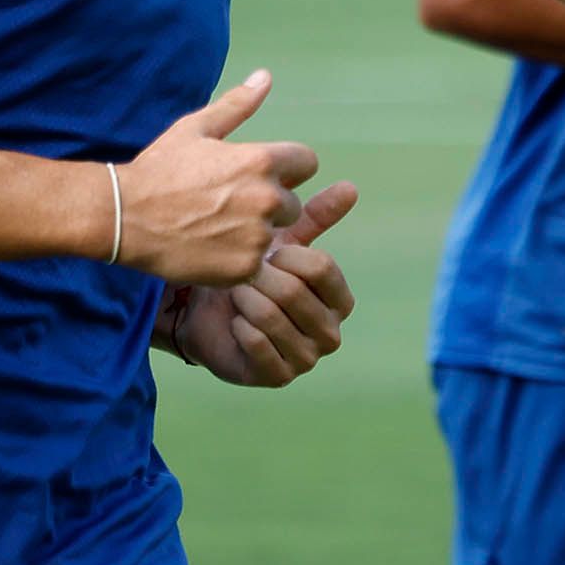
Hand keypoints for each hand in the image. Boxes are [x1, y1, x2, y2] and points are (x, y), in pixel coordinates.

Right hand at [113, 70, 318, 286]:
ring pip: (275, 235)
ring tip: (216, 228)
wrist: (124, 217)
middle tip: (228, 206)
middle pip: (292, 204)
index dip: (285, 170)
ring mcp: (258, 236)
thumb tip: (265, 78)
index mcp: (261, 161)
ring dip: (254, 234)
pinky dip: (240, 260)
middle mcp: (267, 198)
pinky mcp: (245, 268)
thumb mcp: (195, 129)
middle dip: (269, 205)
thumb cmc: (159, 169)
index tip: (256, 177)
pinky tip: (211, 250)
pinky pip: (258, 264)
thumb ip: (237, 106)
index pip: (306, 164)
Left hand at [158, 180, 357, 385]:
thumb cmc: (255, 277)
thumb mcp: (284, 244)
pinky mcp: (278, 377)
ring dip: (246, 298)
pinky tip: (233, 319)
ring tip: (235, 289)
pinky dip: (239, 325)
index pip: (321, 267)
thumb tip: (351, 187)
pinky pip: (257, 343)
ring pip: (273, 317)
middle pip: (295, 293)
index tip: (265, 252)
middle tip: (241, 270)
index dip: (287, 255)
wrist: (212, 316)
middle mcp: (331, 334)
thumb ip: (316, 218)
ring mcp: (307, 359)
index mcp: (340, 301)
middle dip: (260, 277)